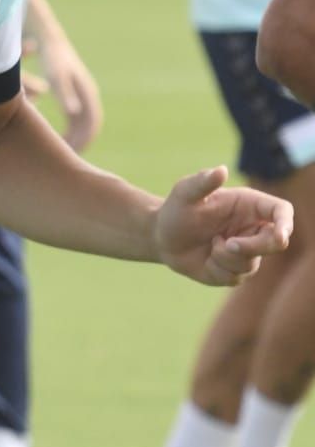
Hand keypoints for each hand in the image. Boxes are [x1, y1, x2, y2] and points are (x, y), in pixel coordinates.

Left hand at [33, 38, 103, 153]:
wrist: (51, 41)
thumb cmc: (52, 59)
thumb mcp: (57, 76)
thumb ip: (65, 94)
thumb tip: (73, 113)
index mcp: (87, 95)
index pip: (92, 124)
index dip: (84, 140)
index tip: (73, 155)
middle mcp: (88, 97)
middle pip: (89, 127)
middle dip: (81, 143)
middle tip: (68, 161)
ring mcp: (82, 97)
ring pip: (83, 125)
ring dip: (76, 139)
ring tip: (63, 154)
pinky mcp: (73, 96)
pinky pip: (76, 119)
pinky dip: (70, 131)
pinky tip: (57, 139)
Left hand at [154, 166, 293, 285]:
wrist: (161, 237)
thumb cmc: (176, 210)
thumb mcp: (184, 193)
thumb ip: (202, 182)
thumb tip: (221, 170)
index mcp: (249, 205)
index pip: (282, 211)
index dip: (286, 222)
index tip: (278, 234)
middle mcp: (253, 228)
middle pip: (277, 242)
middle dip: (253, 246)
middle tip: (227, 243)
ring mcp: (247, 252)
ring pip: (252, 263)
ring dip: (226, 257)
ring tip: (210, 244)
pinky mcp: (236, 270)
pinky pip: (235, 276)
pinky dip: (217, 269)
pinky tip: (206, 258)